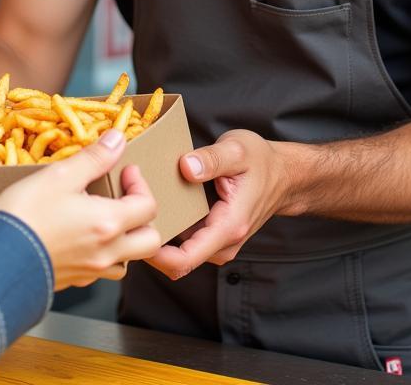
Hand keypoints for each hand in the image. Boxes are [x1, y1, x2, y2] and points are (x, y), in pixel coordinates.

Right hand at [0, 130, 161, 289]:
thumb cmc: (26, 213)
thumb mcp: (60, 175)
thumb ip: (94, 158)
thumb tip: (118, 139)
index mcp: (108, 223)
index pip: (148, 206)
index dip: (140, 184)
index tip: (125, 170)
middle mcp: (107, 251)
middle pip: (150, 241)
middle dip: (144, 217)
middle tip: (124, 197)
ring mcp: (91, 271)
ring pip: (128, 261)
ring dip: (127, 240)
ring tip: (106, 219)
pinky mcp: (74, 281)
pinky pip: (102, 271)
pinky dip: (104, 255)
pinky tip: (83, 239)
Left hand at [145, 129, 290, 280]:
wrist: (283, 174)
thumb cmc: (261, 161)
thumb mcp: (237, 150)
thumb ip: (212, 159)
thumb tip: (186, 166)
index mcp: (227, 227)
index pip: (183, 260)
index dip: (152, 252)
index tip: (134, 224)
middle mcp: (222, 243)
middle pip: (173, 260)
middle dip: (147, 240)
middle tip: (126, 209)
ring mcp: (215, 242)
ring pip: (176, 252)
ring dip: (155, 233)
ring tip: (134, 202)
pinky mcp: (210, 235)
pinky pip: (183, 241)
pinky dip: (166, 227)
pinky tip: (152, 202)